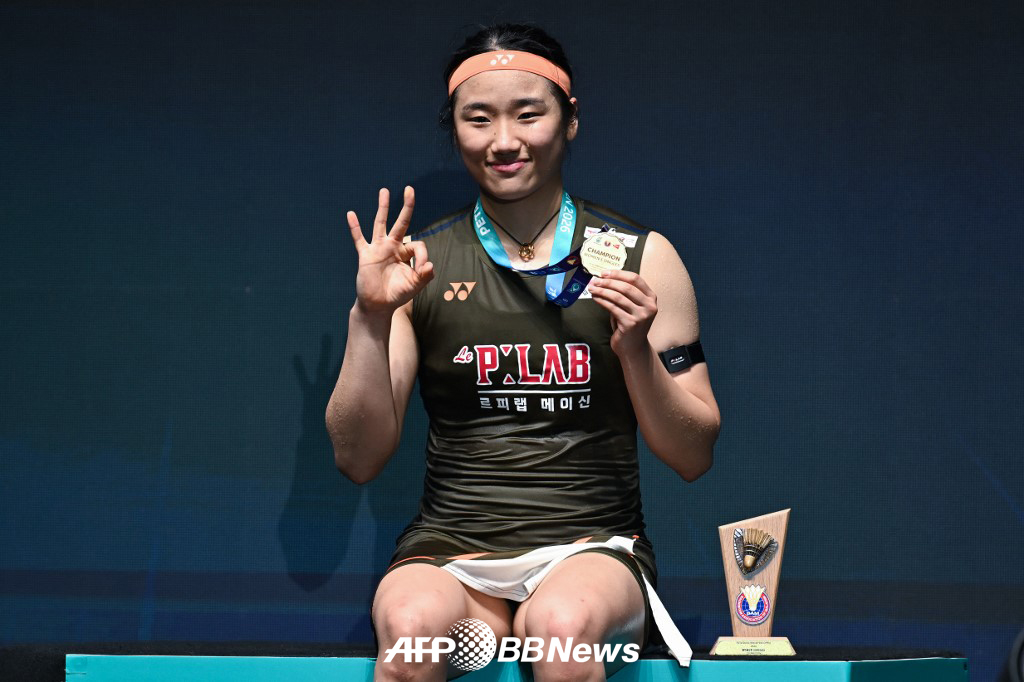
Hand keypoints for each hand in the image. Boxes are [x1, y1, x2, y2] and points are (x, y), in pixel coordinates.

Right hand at [347, 186, 432, 314]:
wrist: (378, 305)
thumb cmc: (397, 294)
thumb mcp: (415, 285)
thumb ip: (425, 275)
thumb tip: (429, 264)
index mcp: (406, 253)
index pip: (417, 243)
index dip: (422, 254)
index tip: (422, 268)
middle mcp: (392, 247)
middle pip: (401, 222)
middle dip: (406, 206)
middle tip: (409, 189)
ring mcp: (378, 249)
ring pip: (381, 224)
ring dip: (383, 207)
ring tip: (384, 191)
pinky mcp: (366, 255)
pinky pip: (359, 239)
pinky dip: (355, 227)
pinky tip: (351, 214)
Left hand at [587, 270, 657, 357]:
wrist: (633, 347)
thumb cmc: (630, 324)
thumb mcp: (633, 306)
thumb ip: (625, 293)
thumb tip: (605, 278)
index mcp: (651, 298)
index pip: (635, 279)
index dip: (619, 273)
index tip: (604, 272)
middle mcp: (649, 306)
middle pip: (626, 287)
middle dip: (608, 282)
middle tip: (595, 280)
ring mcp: (641, 316)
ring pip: (618, 297)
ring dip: (602, 290)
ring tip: (592, 288)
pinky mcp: (630, 324)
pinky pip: (612, 308)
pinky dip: (602, 301)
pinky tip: (595, 298)